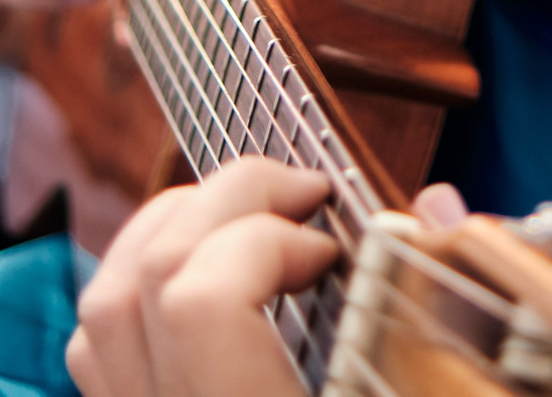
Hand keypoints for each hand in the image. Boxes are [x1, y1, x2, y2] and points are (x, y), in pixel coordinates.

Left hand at [66, 163, 474, 396]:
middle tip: (301, 194)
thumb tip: (438, 205)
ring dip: (172, 232)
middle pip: (136, 286)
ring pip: (102, 313)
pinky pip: (99, 356)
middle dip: (220, 203)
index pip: (200, 303)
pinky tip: (209, 284)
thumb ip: (452, 321)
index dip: (263, 239)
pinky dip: (142, 290)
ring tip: (250, 219)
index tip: (333, 243)